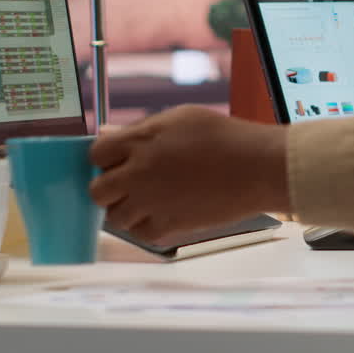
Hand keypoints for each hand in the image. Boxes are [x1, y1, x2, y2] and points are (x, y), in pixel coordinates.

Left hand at [88, 105, 289, 244]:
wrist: (257, 168)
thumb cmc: (224, 137)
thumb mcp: (181, 119)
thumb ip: (142, 130)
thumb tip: (110, 135)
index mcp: (139, 142)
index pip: (96, 154)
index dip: (107, 158)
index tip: (121, 160)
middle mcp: (137, 174)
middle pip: (98, 191)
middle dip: (111, 187)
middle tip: (132, 183)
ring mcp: (150, 203)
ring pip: (115, 217)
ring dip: (128, 209)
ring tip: (151, 199)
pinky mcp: (168, 227)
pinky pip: (140, 234)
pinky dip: (147, 226)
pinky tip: (165, 212)